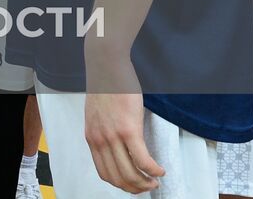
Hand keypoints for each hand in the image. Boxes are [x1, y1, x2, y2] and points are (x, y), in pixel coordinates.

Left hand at [83, 53, 163, 191]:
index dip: (121, 184)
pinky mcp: (128, 130)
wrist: (105, 66)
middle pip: (118, 178)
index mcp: (92, 138)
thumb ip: (104, 131)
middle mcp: (100, 141)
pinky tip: (161, 170)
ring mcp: (113, 137)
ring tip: (156, 181)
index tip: (134, 185)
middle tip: (149, 187)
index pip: (104, 172)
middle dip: (135, 188)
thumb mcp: (97, 114)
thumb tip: (117, 145)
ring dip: (146, 183)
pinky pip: (143, 160)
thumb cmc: (105, 86)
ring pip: (130, 173)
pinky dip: (153, 170)